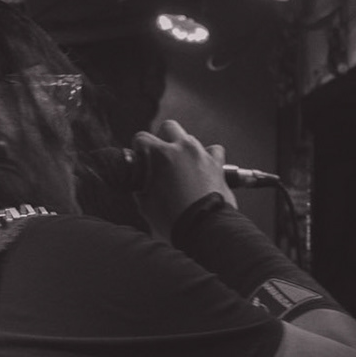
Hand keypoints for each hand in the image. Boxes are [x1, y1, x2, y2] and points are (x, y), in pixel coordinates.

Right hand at [131, 119, 237, 238]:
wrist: (204, 229)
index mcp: (161, 154)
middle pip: (169, 127)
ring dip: (183, 149)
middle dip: (162, 138)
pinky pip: (213, 150)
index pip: (142, 137)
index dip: (138, 147)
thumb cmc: (173, 219)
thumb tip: (141, 182)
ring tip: (181, 168)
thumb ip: (141, 185)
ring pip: (190, 139)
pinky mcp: (217, 164)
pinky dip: (207, 156)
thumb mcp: (145, 203)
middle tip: (160, 155)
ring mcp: (202, 154)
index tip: (140, 156)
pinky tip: (203, 168)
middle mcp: (183, 148)